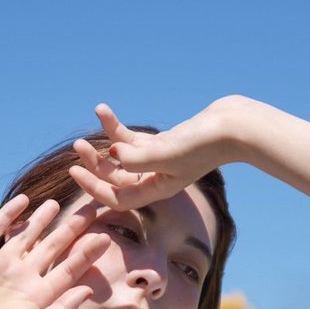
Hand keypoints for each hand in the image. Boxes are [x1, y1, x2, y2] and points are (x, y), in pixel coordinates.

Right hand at [0, 194, 109, 308]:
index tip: (105, 238)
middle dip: (72, 230)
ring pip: (27, 235)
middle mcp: (23, 277)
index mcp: (38, 295)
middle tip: (91, 211)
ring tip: (58, 203)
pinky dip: (10, 213)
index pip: (68, 270)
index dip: (86, 254)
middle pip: (53, 247)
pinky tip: (25, 200)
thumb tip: (88, 289)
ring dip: (42, 219)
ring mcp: (2, 264)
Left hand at [67, 96, 249, 210]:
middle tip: (78, 147)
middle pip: (117, 177)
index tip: (75, 171)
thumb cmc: (204, 144)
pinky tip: (103, 110)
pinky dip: (117, 127)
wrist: (234, 126)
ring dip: (105, 141)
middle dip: (96, 163)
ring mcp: (159, 160)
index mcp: (157, 189)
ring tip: (93, 119)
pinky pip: (133, 139)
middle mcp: (156, 178)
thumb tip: (113, 153)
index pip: (118, 198)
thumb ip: (138, 157)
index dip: (94, 188)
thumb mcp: (167, 153)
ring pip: (123, 155)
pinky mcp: (164, 142)